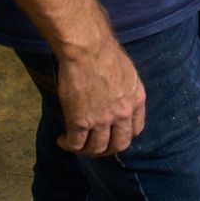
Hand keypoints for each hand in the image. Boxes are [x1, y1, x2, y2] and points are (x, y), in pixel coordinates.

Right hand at [56, 35, 145, 157]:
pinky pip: (75, 144)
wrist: (88, 49)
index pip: (136, 129)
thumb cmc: (105, 53)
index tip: (113, 135)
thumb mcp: (127, 73)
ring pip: (96, 148)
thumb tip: (117, 99)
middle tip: (94, 147)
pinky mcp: (80, 122)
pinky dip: (68, 145)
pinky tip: (62, 140)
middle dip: (106, 149)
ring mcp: (102, 120)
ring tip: (75, 144)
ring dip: (85, 150)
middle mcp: (123, 113)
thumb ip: (125, 91)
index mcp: (136, 100)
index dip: (123, 135)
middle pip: (119, 145)